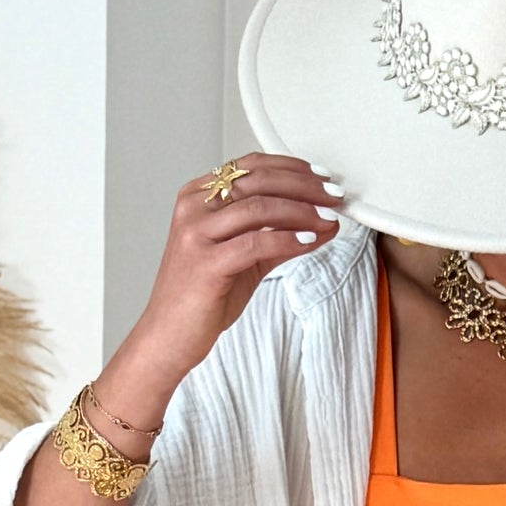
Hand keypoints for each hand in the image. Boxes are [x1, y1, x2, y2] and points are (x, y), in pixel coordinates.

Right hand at [111, 154, 343, 414]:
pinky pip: (256, 242)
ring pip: (259, 208)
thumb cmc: (202, 299)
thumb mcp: (243, 259)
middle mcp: (194, 208)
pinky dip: (288, 239)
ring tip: (329, 218)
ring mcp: (197, 234)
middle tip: (335, 196)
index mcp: (198, 197)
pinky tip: (311, 239)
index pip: (250, 167)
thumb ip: (276, 236)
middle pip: (258, 181)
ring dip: (302, 211)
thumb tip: (322, 222)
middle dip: (304, 186)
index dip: (291, 168)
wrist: (170, 337)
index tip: (323, 178)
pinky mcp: (206, 263)